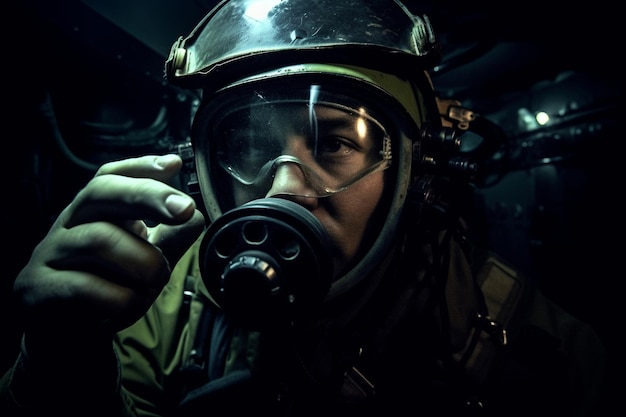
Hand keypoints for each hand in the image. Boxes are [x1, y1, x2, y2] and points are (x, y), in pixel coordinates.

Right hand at [13, 154, 204, 350]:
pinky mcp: (39, 287)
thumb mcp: (145, 262)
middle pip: (101, 191)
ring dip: (142, 262)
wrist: (63, 337)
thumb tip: (196, 217)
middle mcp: (70, 224)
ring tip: (155, 280)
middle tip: (186, 210)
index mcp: (95, 212)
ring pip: (99, 239)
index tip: (175, 164)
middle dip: (148, 196)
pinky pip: (84, 286)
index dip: (141, 167)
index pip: (112, 176)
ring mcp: (51, 253)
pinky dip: (119, 298)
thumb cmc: (107, 288)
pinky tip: (129, 305)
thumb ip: (170, 241)